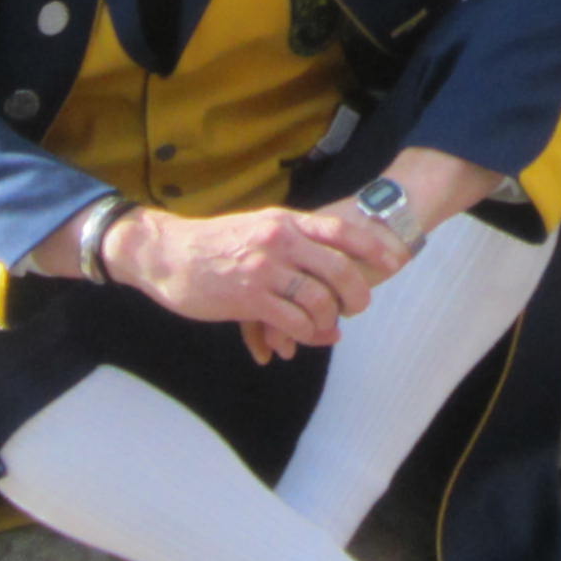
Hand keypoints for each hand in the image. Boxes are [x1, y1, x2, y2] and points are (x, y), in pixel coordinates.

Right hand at [102, 198, 404, 358]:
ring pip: (318, 299)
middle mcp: (279, 240)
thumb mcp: (257, 228)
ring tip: (327, 327)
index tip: (393, 261)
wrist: (167, 253)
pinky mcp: (248, 298)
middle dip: (356, 293)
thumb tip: (324, 270)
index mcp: (285, 221)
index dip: (371, 247)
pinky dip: (305, 334)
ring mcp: (264, 269)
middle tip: (358, 308)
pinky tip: (302, 339)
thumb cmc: (213, 244)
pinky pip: (293, 321)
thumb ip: (291, 244)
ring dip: (329, 320)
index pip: (340, 230)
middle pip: (338, 268)